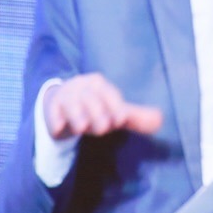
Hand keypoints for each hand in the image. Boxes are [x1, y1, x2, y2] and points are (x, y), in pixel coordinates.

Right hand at [44, 73, 164, 141]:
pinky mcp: (51, 106)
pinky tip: (59, 128)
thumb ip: (136, 118)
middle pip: (91, 100)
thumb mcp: (114, 112)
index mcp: (99, 83)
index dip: (115, 108)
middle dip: (98, 115)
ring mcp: (65, 95)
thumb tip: (160, 121)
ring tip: (82, 128)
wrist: (60, 104)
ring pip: (73, 105)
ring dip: (78, 117)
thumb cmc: (93, 108)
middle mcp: (82, 86)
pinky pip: (54, 113)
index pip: (109, 95)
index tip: (119, 121)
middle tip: (102, 130)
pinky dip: (57, 121)